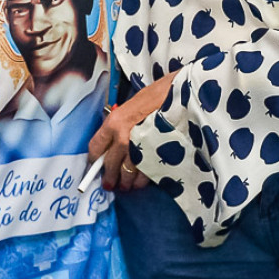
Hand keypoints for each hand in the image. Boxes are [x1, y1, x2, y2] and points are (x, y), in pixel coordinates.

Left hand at [88, 73, 174, 191]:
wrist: (184, 95)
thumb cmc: (161, 94)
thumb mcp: (135, 103)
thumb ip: (123, 122)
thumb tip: (114, 139)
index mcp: (115, 122)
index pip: (95, 146)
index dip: (94, 158)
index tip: (95, 163)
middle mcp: (123, 138)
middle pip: (109, 165)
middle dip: (108, 176)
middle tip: (109, 183)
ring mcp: (139, 150)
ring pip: (126, 174)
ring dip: (125, 182)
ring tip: (127, 185)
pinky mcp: (155, 158)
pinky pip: (144, 176)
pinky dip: (142, 180)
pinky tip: (141, 181)